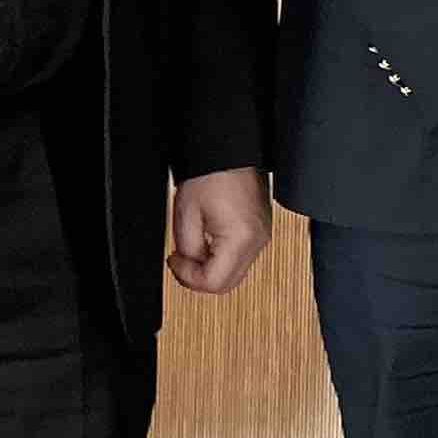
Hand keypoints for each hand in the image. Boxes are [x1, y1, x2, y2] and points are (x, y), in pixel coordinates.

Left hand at [166, 167, 272, 293]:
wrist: (227, 153)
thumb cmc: (210, 175)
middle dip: (200, 277)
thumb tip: (192, 264)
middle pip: (228, 283)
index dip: (187, 277)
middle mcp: (257, 240)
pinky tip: (209, 241)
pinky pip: (241, 256)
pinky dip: (222, 256)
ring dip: (211, 268)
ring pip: (235, 272)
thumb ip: (188, 250)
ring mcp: (262, 235)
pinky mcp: (260, 229)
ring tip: (194, 247)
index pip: (214, 282)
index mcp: (241, 239)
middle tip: (182, 260)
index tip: (175, 261)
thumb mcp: (185, 217)